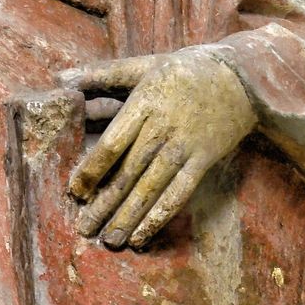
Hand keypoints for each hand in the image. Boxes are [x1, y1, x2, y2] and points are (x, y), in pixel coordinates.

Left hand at [62, 49, 257, 246]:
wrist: (244, 76)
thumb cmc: (187, 69)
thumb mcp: (145, 64)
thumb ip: (102, 73)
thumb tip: (61, 79)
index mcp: (144, 102)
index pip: (112, 143)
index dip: (92, 170)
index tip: (75, 191)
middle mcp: (163, 127)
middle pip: (128, 172)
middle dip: (104, 204)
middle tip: (84, 228)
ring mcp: (185, 146)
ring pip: (151, 188)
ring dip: (128, 217)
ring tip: (109, 240)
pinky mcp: (204, 160)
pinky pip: (179, 194)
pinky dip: (159, 217)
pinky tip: (141, 236)